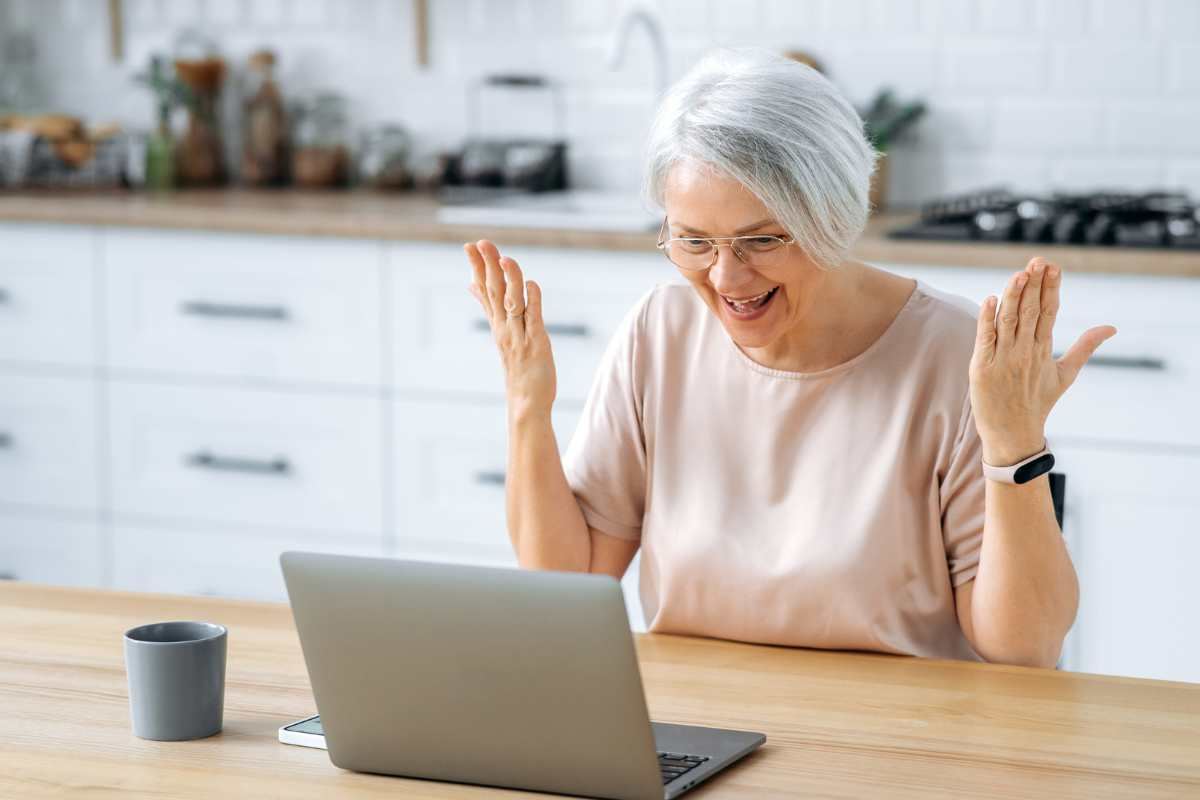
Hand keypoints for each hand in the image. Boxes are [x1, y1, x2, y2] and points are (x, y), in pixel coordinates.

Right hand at [465, 239, 556, 419]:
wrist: (526, 403)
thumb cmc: (517, 367)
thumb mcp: (501, 333)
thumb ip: (489, 307)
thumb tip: (472, 285)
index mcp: (497, 324)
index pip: (484, 290)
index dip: (477, 267)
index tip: (469, 246)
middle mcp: (505, 328)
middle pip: (494, 292)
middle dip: (488, 266)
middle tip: (481, 243)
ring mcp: (519, 336)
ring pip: (512, 303)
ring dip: (509, 280)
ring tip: (504, 258)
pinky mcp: (536, 345)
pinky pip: (534, 319)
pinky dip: (533, 301)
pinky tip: (531, 284)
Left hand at [969, 257, 1116, 465]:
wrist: (1014, 435)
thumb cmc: (1037, 403)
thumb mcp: (1065, 374)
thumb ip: (1086, 348)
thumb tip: (1112, 327)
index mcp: (1044, 350)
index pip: (1049, 312)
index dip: (1051, 288)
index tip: (1053, 266)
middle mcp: (1025, 351)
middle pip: (1031, 312)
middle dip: (1035, 285)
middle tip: (1039, 260)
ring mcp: (1003, 359)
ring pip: (1009, 321)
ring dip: (1014, 296)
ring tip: (1020, 274)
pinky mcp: (982, 368)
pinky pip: (985, 339)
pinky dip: (987, 320)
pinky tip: (990, 300)